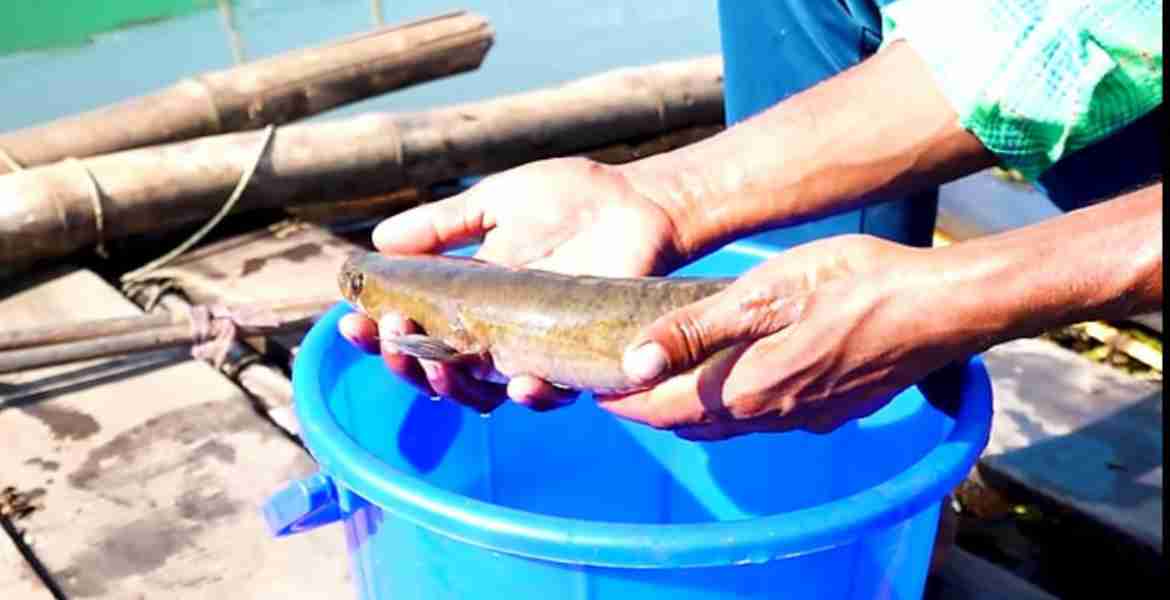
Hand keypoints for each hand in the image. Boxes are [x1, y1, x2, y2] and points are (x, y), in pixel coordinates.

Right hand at [339, 157, 685, 412]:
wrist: (637, 200)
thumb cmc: (571, 199)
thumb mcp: (495, 203)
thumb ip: (442, 226)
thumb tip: (380, 240)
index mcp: (470, 301)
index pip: (415, 331)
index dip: (380, 334)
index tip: (353, 319)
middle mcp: (496, 334)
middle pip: (437, 370)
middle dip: (402, 360)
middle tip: (384, 334)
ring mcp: (536, 351)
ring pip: (482, 391)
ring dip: (450, 383)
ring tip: (431, 359)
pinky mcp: (581, 361)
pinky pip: (551, 393)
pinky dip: (529, 394)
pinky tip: (514, 382)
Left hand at [597, 234, 973, 439]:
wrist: (943, 308)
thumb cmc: (855, 284)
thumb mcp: (765, 294)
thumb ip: (697, 330)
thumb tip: (634, 363)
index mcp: (748, 390)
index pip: (664, 412)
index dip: (625, 404)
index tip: (594, 390)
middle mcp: (773, 417)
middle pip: (692, 425)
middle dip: (652, 410)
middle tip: (623, 383)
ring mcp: (808, 420)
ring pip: (730, 425)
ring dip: (691, 410)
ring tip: (668, 380)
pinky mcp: (834, 411)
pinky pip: (768, 419)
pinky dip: (734, 405)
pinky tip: (739, 377)